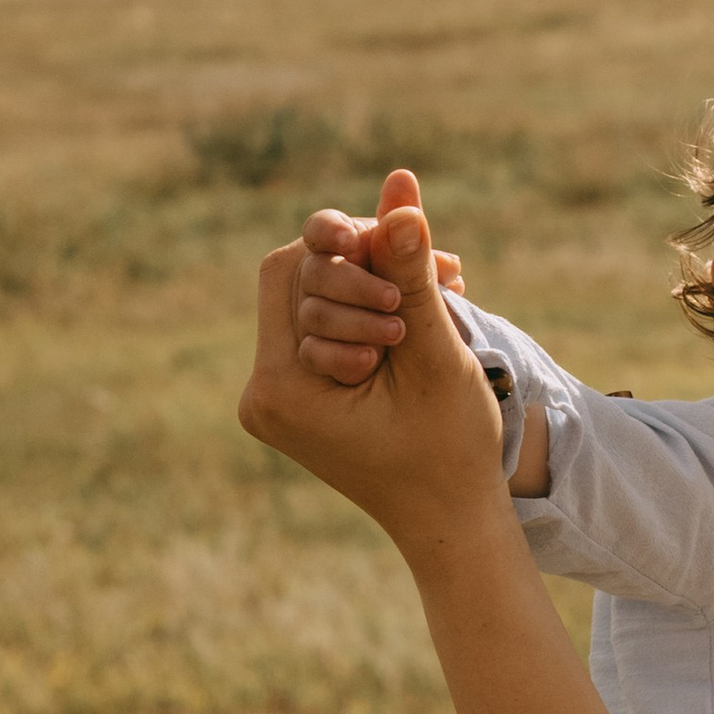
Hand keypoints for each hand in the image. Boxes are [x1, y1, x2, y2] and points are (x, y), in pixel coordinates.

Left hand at [239, 176, 503, 550]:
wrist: (451, 522)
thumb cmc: (449, 451)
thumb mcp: (435, 354)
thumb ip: (410, 272)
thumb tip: (398, 191)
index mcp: (280, 388)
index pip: (292, 268)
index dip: (347, 245)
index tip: (407, 261)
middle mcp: (263, 393)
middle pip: (296, 280)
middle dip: (365, 269)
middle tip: (437, 282)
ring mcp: (278, 399)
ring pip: (313, 300)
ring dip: (376, 287)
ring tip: (446, 294)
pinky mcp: (300, 401)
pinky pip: (323, 330)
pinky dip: (370, 315)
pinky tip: (422, 317)